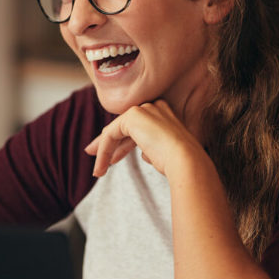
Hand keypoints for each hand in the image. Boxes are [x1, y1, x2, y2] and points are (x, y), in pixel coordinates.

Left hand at [84, 100, 204, 177]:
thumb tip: (143, 153)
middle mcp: (154, 107)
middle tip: (92, 155)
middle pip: (122, 127)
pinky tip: (101, 167)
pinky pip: (110, 135)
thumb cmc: (179, 163)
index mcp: (164, 113)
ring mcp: (143, 109)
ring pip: (115, 131)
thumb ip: (151, 148)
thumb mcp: (162, 153)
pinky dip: (104, 151)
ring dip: (104, 152)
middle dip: (107, 144)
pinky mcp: (133, 116)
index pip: (135, 128)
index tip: (111, 159)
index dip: (122, 144)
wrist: (186, 161)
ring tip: (98, 171)